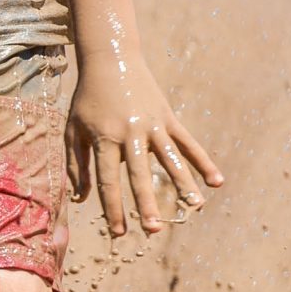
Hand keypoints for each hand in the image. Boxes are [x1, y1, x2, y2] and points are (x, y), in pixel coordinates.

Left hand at [67, 57, 222, 237]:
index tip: (118, 232)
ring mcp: (153, 125)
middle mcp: (130, 133)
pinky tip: (217, 181)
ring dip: (183, 184)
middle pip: (139, 174)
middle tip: (153, 230)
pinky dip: (203, 161)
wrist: (110, 59)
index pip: (108, 180)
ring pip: (170, 159)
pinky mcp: (168, 118)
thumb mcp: (73, 129)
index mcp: (104, 137)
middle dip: (146, 204)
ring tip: (195, 207)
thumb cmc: (88, 99)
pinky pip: (188, 143)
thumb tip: (81, 200)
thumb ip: (76, 164)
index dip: (113, 207)